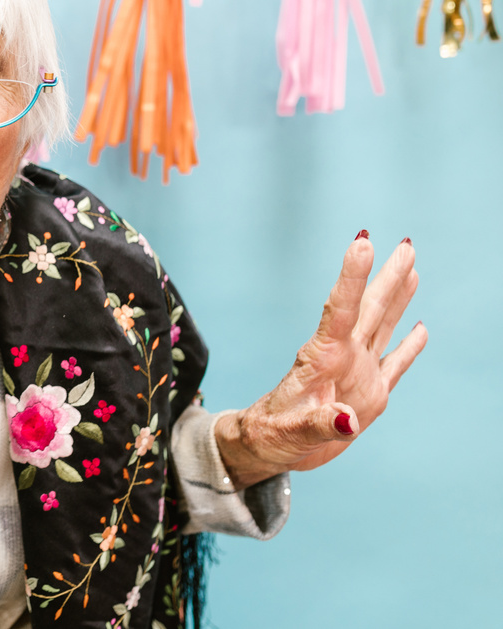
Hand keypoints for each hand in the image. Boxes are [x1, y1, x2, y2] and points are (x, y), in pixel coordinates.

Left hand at [215, 233, 427, 488]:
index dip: (352, 278)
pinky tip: (420, 327)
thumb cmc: (274, 435)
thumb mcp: (292, 433)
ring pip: (382, 326)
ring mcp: (357, 372)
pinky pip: (394, 363)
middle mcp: (342, 358)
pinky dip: (409, 345)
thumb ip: (320, 424)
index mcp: (321, 359)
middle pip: (369, 310)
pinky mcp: (369, 393)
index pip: (340, 310)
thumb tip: (348, 421)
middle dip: (387, 277)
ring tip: (411, 266)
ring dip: (397, 297)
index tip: (362, 244)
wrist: (272, 447)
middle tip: (407, 245)